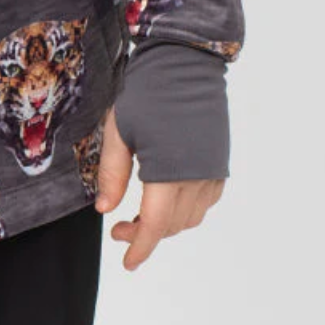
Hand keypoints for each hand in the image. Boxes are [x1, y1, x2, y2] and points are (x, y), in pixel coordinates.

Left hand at [95, 105, 224, 270]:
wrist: (186, 62)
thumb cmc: (148, 91)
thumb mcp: (119, 129)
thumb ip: (112, 173)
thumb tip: (105, 211)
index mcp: (168, 170)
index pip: (154, 225)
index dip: (140, 247)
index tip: (127, 263)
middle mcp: (196, 177)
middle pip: (171, 225)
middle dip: (144, 234)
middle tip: (119, 226)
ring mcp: (212, 171)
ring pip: (189, 218)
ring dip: (165, 223)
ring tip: (140, 212)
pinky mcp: (220, 163)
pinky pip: (204, 202)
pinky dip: (185, 210)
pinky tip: (167, 197)